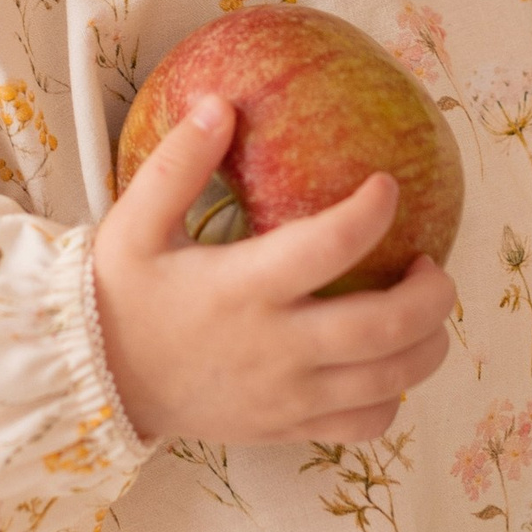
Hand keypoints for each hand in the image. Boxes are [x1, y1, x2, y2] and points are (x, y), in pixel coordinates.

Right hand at [91, 93, 457, 447]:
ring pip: (389, 383)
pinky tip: (387, 363)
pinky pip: (365, 426)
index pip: (327, 249)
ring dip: (428, 344)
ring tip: (424, 306)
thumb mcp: (133, 224)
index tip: (388, 185)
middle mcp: (276, 348)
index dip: (370, 214)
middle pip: (384, 330)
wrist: (99, 383)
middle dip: (431, 294)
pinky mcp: (289, 428)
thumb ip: (176, 165)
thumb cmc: (121, 297)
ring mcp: (287, 396)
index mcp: (241, 289)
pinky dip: (394, 397)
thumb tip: (219, 104)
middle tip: (432, 261)